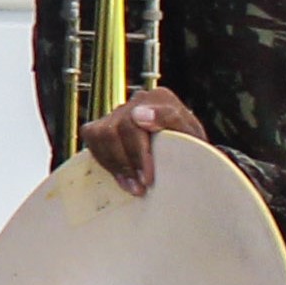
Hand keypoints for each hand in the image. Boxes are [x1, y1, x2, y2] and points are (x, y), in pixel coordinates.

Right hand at [83, 86, 208, 192]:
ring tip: (133, 185)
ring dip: (116, 164)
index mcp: (160, 99)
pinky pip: (92, 139)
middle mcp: (136, 102)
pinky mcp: (101, 125)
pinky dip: (104, 160)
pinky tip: (121, 176)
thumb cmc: (188, 146)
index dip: (142, 150)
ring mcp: (117, 112)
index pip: (147, 116)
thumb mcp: (193, 136)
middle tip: (143, 184)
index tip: (147, 175)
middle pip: (121, 127)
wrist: (181, 151)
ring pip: (103, 134)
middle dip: (130, 161)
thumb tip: (140, 116)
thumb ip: (173, 122)